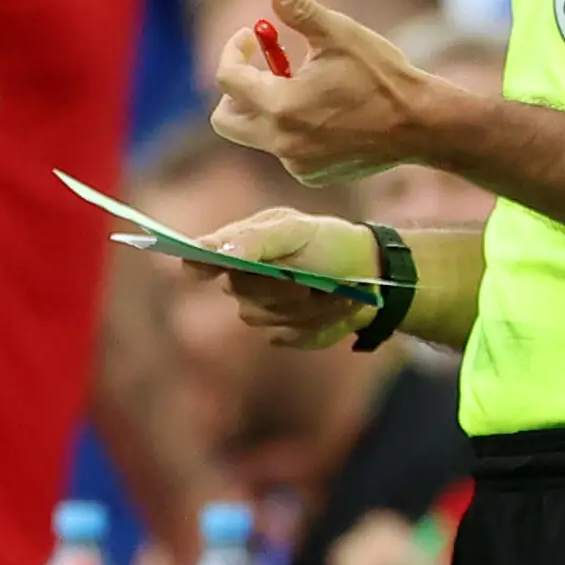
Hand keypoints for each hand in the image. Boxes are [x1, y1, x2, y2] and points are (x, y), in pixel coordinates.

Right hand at [182, 209, 383, 349]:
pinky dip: (316, 322)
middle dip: (279, 286)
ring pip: (265, 316)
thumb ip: (255, 239)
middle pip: (237, 290)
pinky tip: (331, 306)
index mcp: (238, 245)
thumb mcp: (296, 230)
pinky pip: (286, 335)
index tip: (200, 269)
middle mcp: (240, 278)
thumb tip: (218, 252)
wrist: (369, 276)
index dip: (195, 264)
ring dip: (306, 304)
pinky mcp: (280, 332)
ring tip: (332, 289)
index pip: (199, 257)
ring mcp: (258, 308)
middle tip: (309, 279)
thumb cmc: (329, 243)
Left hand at [210, 0, 429, 186]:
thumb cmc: (382, 76)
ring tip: (301, 82)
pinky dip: (289, 128)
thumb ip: (299, 9)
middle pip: (225, 119)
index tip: (249, 35)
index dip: (233, 51)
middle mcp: (282, 141)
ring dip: (265, 106)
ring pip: (256, 134)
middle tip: (259, 67)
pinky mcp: (312, 174)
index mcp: (281, 105)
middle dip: (234, 90)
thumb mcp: (339, 34)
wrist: (424, 125)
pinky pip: (283, 150)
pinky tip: (321, 110)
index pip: (227, 79)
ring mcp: (297, 162)